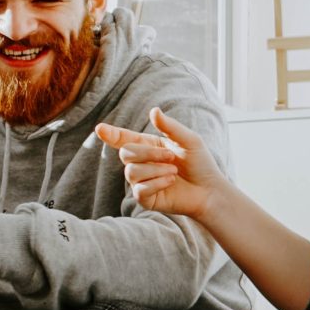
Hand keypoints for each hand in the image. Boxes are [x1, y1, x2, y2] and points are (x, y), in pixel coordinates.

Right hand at [95, 108, 226, 219]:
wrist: (209, 190)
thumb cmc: (200, 164)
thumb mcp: (189, 140)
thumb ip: (170, 127)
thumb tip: (153, 111)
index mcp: (148, 146)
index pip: (123, 139)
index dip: (111, 134)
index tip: (99, 128)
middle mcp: (141, 163)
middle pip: (126, 153)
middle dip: (148, 153)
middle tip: (171, 157)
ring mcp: (141, 182)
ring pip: (132, 172)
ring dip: (156, 170)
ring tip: (174, 172)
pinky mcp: (144, 198)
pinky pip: (140, 189)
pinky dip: (157, 183)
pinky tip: (170, 182)